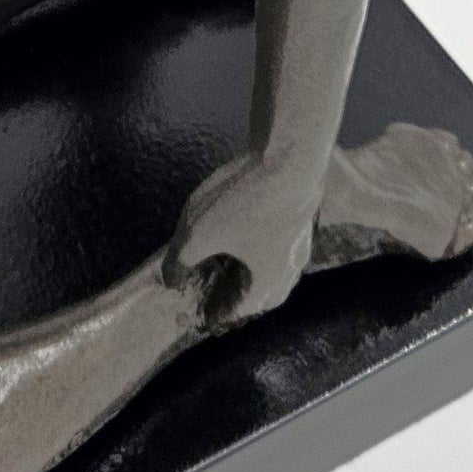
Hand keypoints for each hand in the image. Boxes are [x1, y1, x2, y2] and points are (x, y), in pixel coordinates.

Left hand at [163, 152, 319, 321]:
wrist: (289, 156)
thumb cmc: (244, 202)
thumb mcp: (198, 234)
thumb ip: (181, 261)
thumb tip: (171, 279)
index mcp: (267, 284)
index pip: (238, 311)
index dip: (216, 314)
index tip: (202, 315)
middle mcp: (289, 270)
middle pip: (260, 295)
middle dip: (237, 295)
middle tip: (214, 289)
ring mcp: (299, 243)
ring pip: (273, 269)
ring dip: (249, 270)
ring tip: (227, 260)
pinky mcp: (301, 217)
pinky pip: (277, 244)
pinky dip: (259, 246)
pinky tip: (245, 228)